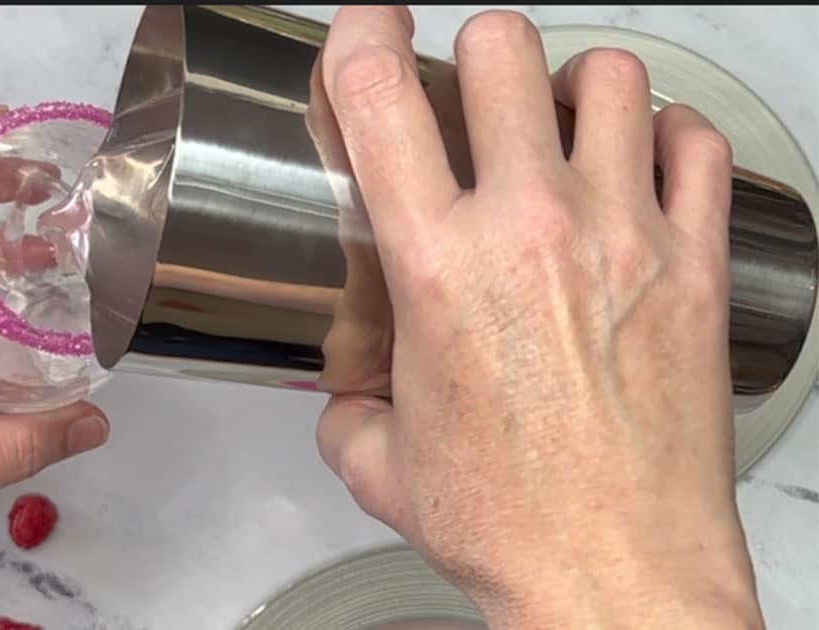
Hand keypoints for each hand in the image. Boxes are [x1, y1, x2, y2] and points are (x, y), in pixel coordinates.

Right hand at [315, 7, 762, 628]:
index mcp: (437, 270)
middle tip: (468, 92)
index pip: (382, 96)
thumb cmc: (510, 522)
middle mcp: (532, 232)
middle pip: (503, 51)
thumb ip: (346, 403)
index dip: (364, 38)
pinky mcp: (697, 265)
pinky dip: (665, 132)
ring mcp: (625, 238)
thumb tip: (350, 381)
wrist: (618, 575)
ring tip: (558, 123)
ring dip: (571, 84)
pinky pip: (695, 143)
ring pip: (610, 77)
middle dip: (474, 53)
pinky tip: (639, 162)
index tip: (367, 33)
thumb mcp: (378, 462)